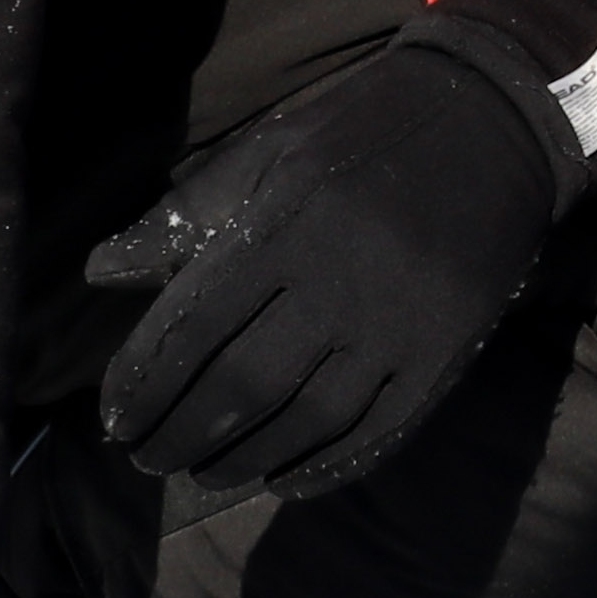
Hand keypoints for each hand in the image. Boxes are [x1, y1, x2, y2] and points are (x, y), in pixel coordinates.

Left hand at [90, 36, 562, 497]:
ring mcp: (398, 325)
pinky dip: (323, 468)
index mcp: (285, 223)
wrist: (497, 118)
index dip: (143, 384)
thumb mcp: (269, 148)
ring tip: (201, 471)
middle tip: (146, 457)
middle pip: (242, 387)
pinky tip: (283, 478)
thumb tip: (99, 271)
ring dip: (241, 460)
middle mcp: (339, 282)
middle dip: (179, 434)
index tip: (114, 417)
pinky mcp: (443, 353)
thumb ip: (185, 214)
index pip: (192, 328)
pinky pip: (376, 433)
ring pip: (305, 421)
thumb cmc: (363, 129)